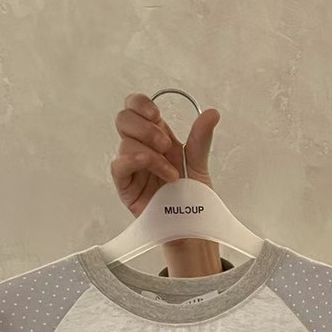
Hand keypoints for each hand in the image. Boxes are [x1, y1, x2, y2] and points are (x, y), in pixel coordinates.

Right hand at [110, 94, 222, 274]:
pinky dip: (133, 161)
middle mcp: (141, 148)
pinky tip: (149, 165)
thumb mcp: (198, 163)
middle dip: (145, 128)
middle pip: (124, 119)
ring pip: (125, 143)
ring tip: (171, 174)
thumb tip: (212, 113)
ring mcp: (132, 167)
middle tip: (166, 146)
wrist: (193, 227)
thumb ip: (200, 137)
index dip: (140, 104)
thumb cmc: (193, 198)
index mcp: (156, 136)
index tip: (156, 115)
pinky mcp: (126, 187)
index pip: (135, 108)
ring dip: (151, 154)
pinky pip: (118, 166)